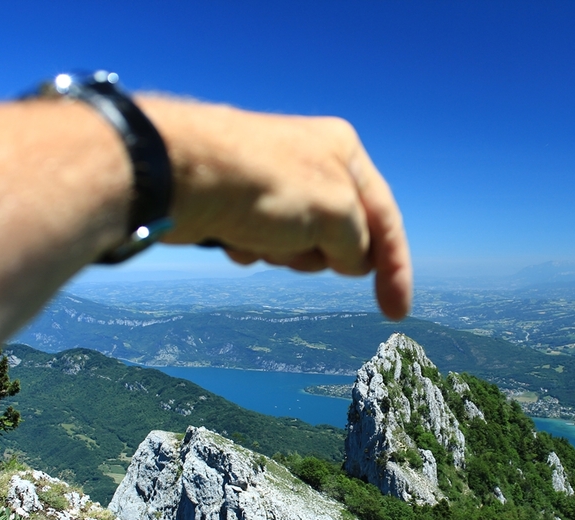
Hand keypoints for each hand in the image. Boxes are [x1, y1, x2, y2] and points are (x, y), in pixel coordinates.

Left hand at [138, 98, 412, 319]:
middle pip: (341, 234)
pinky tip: (233, 238)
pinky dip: (253, 249)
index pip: (385, 219)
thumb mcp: (338, 216)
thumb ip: (360, 244)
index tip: (396, 312)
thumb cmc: (263, 185)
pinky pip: (263, 243)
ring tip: (259, 235)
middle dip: (322, 254)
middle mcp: (311, 161)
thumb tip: (352, 262)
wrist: (178, 175)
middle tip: (299, 244)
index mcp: (344, 151)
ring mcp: (273, 181)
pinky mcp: (239, 202)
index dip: (396, 269)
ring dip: (285, 253)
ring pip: (299, 243)